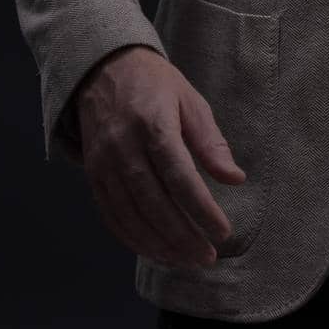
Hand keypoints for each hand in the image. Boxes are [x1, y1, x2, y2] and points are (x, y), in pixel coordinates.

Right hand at [73, 44, 247, 267]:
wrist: (104, 68)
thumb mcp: (190, 101)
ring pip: (131, 216)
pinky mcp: (92, 174)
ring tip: (187, 261)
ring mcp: (103, 163)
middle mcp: (123, 146)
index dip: (201, 209)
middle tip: (208, 257)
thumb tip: (235, 178)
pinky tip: (156, 252)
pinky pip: (112, 215)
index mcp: (153, 123)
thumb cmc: (155, 84)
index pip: (179, 177)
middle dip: (183, 236)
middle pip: (154, 203)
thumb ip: (211, 142)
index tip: (222, 231)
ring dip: (159, 245)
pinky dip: (134, 239)